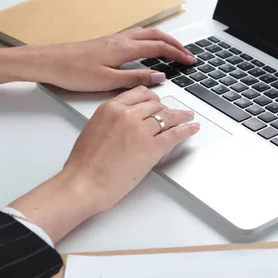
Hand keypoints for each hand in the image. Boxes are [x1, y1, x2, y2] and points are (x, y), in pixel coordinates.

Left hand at [0, 27, 195, 90]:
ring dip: (163, 40)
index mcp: (124, 49)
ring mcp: (114, 39)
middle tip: (188, 54)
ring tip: (174, 49)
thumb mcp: (107, 81)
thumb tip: (158, 77)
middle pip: (156, 36)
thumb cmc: (73, 72)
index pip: (159, 48)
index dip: (177, 54)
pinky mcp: (108, 42)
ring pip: (146, 34)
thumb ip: (135, 79)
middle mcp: (121, 40)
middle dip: (175, 44)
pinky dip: (150, 40)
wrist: (49, 61)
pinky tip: (148, 48)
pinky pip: (137, 36)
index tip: (190, 61)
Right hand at [9, 86, 199, 243]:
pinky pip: (175, 133)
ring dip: (181, 116)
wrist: (84, 183)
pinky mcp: (152, 147)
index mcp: (111, 108)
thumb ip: (112, 120)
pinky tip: (193, 128)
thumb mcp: (94, 129)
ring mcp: (141, 130)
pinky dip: (187, 130)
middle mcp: (128, 115)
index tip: (158, 102)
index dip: (152, 99)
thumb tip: (125, 122)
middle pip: (156, 105)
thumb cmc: (84, 164)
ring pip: (168, 117)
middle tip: (173, 113)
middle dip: (166, 109)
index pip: (139, 94)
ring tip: (188, 117)